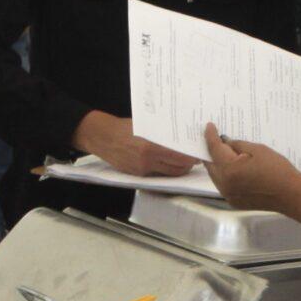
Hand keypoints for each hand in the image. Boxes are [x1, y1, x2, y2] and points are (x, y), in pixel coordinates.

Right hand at [76, 112, 201, 176]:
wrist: (102, 137)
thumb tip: (179, 136)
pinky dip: (164, 169)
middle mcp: (148, 160)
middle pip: (176, 169)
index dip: (191, 158)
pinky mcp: (137, 174)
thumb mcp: (145, 126)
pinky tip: (167, 163)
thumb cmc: (122, 128)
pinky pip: (156, 174)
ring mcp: (142, 169)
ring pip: (168, 173)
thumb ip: (161, 133)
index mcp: (151, 147)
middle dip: (188, 166)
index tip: (198, 155)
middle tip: (194, 160)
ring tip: (184, 163)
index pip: (178, 157)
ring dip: (178, 170)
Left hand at [201, 124, 300, 211]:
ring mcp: (228, 195)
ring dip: (218, 164)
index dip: (210, 136)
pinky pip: (223, 185)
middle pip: (210, 164)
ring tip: (226, 154)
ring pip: (215, 176)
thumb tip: (226, 143)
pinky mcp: (234, 201)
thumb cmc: (277, 170)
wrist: (291, 194)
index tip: (209, 126)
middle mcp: (224, 184)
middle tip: (217, 140)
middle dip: (212, 151)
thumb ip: (238, 145)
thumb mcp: (258, 150)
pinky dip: (225, 176)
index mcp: (229, 169)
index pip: (214, 149)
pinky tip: (234, 169)